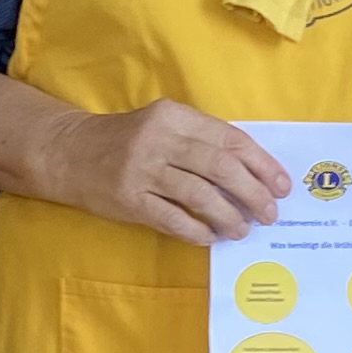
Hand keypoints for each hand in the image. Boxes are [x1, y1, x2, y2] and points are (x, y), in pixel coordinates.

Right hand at [47, 98, 291, 243]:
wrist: (70, 152)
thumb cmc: (127, 140)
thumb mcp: (164, 125)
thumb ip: (200, 141)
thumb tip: (253, 173)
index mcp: (174, 115)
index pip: (229, 139)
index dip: (262, 164)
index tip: (281, 185)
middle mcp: (159, 139)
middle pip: (221, 167)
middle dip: (253, 194)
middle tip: (269, 213)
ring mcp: (142, 170)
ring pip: (200, 195)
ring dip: (229, 216)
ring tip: (242, 229)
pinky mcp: (128, 199)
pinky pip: (172, 219)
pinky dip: (197, 230)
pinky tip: (211, 237)